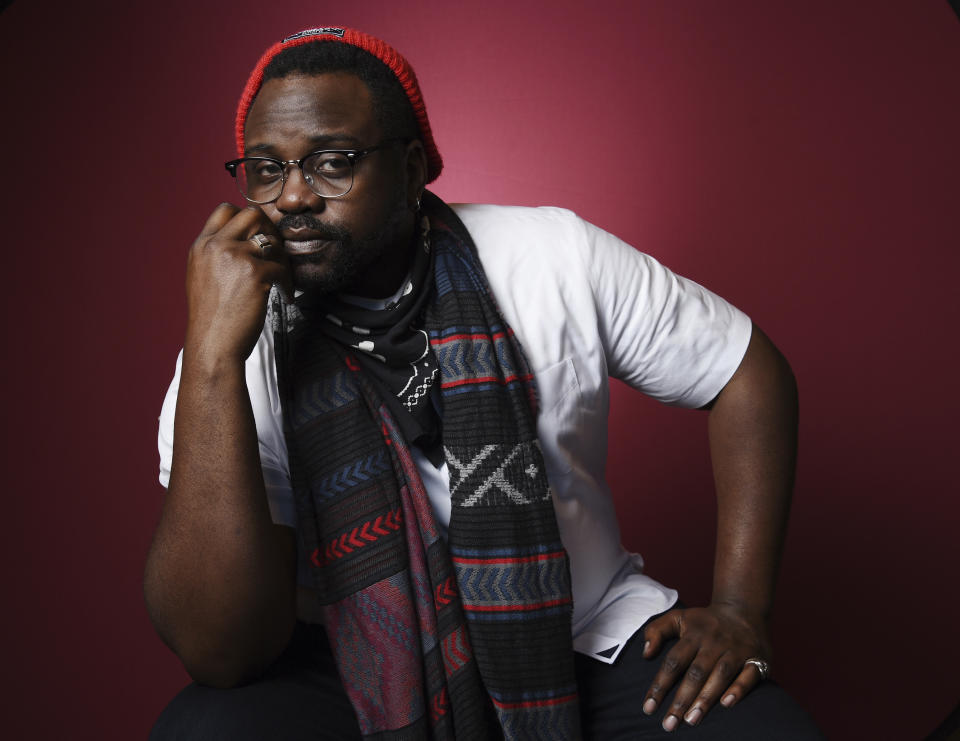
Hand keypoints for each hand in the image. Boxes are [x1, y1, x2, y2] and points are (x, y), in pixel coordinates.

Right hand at [184, 203, 291, 365]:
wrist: (213, 344)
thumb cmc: (212, 319)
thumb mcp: (202, 277)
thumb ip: (217, 255)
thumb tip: (244, 242)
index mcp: (201, 245)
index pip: (225, 210)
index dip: (247, 218)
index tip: (259, 236)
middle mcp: (216, 245)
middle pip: (252, 214)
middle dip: (270, 229)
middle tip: (276, 252)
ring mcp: (235, 256)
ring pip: (272, 241)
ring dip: (282, 259)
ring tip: (282, 279)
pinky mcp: (255, 272)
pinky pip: (282, 267)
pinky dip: (288, 283)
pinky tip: (285, 296)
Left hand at [641, 604, 770, 731]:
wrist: (744, 610)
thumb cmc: (704, 622)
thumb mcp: (677, 617)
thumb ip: (656, 631)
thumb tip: (645, 654)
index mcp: (693, 635)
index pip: (673, 661)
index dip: (660, 685)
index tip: (649, 708)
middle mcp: (714, 642)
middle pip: (696, 672)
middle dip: (682, 699)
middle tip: (669, 724)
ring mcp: (736, 650)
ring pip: (720, 674)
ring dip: (706, 698)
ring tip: (691, 720)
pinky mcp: (756, 657)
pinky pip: (749, 674)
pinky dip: (739, 688)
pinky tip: (727, 704)